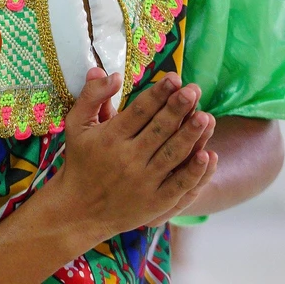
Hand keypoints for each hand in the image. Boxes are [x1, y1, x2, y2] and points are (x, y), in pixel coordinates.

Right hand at [50, 69, 217, 242]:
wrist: (78, 211)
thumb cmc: (80, 162)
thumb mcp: (76, 126)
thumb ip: (92, 96)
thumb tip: (111, 72)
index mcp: (111, 138)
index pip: (139, 111)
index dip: (158, 93)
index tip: (174, 77)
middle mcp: (128, 159)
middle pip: (159, 130)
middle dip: (177, 108)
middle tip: (194, 90)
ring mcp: (143, 182)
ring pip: (172, 154)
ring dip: (190, 135)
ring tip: (206, 116)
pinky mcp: (155, 202)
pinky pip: (178, 185)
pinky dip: (194, 171)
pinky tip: (208, 154)